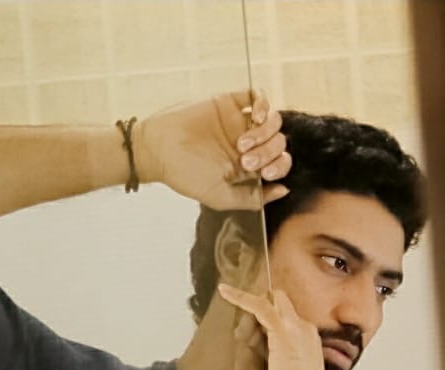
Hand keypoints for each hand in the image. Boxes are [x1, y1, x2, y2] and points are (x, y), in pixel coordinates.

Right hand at [136, 90, 290, 211]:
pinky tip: (255, 116)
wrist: (159, 149)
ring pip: (273, 121)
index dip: (279, 167)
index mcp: (247, 167)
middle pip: (278, 142)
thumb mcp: (220, 197)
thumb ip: (252, 198)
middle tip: (244, 159)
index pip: (279, 163)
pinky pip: (258, 96)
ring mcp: (240, 122)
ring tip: (241, 142)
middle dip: (268, 153)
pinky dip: (264, 104)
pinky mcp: (230, 103)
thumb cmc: (185, 176)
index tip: (265, 174)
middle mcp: (247, 144)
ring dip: (265, 132)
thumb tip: (284, 191)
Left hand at [218, 284, 329, 369]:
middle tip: (244, 340)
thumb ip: (285, 359)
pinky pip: (259, 306)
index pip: (285, 317)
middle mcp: (305, 328)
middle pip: (276, 305)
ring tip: (241, 346)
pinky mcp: (281, 331)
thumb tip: (273, 355)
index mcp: (310, 339)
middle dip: (257, 315)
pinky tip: (225, 291)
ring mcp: (295, 327)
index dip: (265, 324)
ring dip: (247, 326)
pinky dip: (240, 297)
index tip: (251, 335)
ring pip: (266, 306)